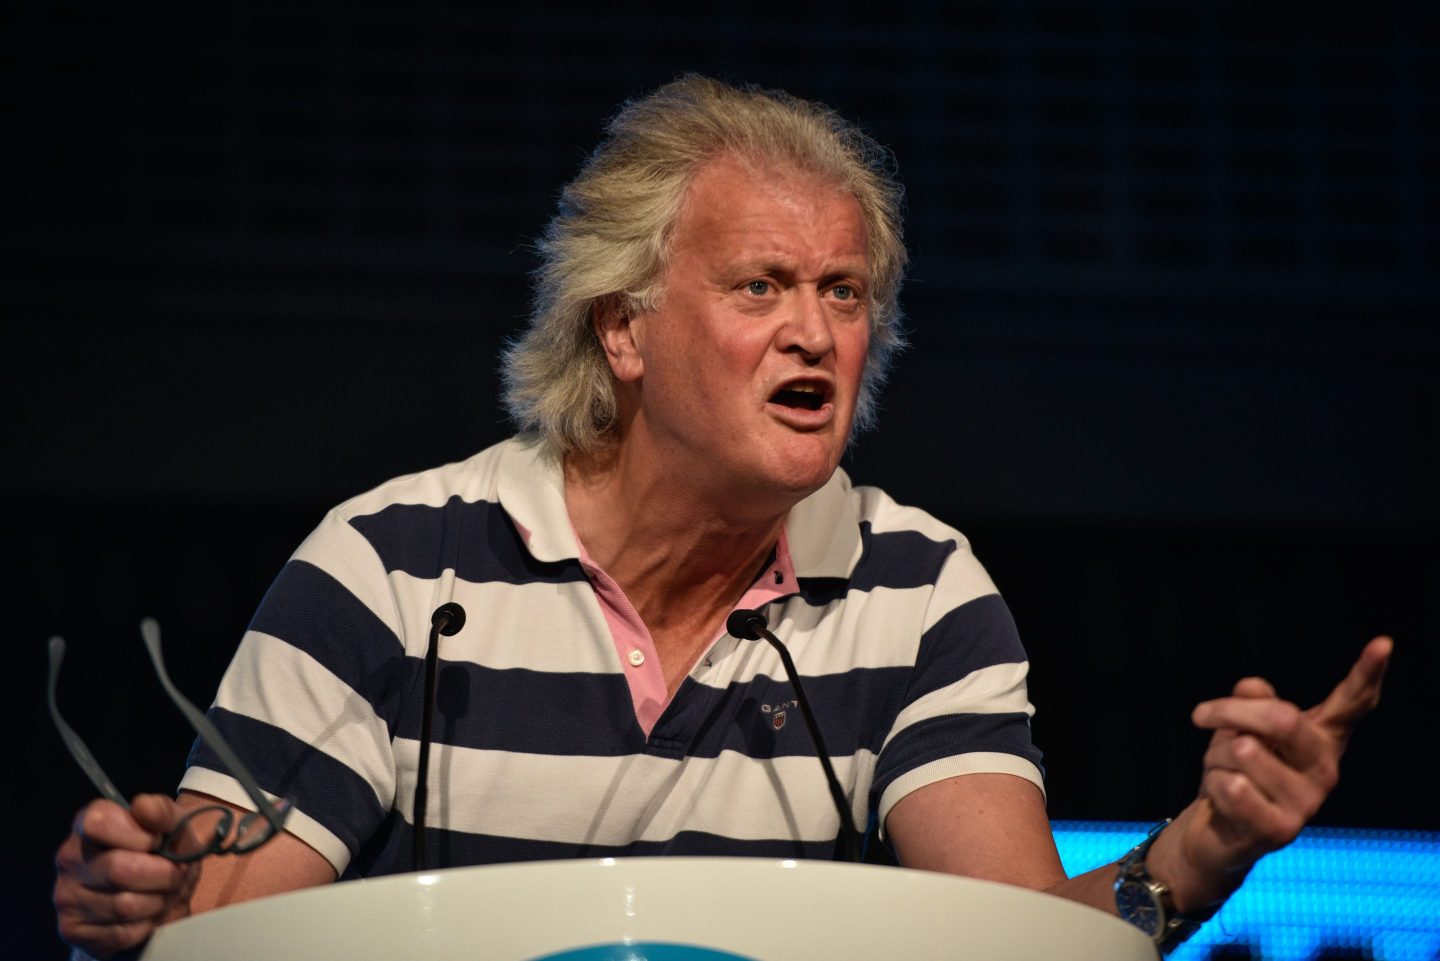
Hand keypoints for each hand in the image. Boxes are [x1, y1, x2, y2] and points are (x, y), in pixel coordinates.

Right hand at [54, 794, 199, 959]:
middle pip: (119, 869)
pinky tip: (148, 913)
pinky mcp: (72, 930)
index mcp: (89, 824)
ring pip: (124, 904)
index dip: (138, 835)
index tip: (158, 841)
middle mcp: (70, 858)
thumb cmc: (163, 856)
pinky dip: (146, 924)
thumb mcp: (175, 828)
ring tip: (165, 893)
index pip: (99, 823)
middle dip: (162, 874)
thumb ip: (163, 812)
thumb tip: (143, 807)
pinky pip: (120, 933)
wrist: (158, 899)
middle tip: (176, 874)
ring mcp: (67, 896)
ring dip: (158, 901)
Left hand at [1148, 636, 1392, 913]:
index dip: (1367, 673)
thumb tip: (1252, 688)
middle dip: (1230, 711)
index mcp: (1320, 738)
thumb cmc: (1234, 769)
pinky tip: (1223, 802)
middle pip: (1281, 718)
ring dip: (1215, 756)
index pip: (1352, 703)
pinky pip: (1230, 785)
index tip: (1384, 643)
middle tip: (1200, 714)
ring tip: (1225, 774)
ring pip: (1243, 750)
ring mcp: (1308, 802)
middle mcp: (1325, 768)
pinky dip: (1212, 785)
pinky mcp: (1283, 830)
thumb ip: (1251, 704)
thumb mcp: (1239, 728)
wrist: (1216, 830)